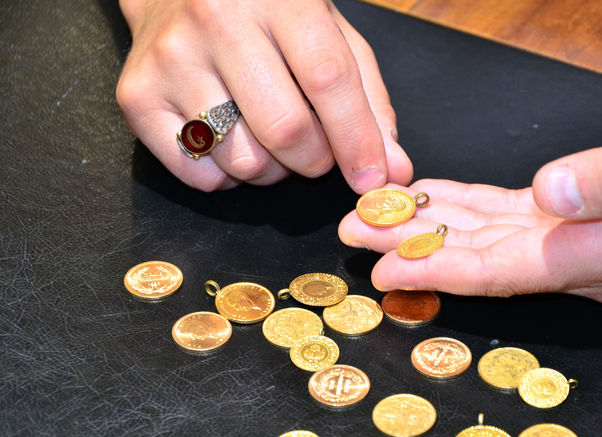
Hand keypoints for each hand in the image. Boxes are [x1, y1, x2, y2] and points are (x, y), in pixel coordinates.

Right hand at [116, 0, 411, 191]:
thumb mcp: (331, 38)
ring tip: (265, 136)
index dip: (357, 140)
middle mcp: (215, 20)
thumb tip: (392, 170)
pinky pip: (198, 176)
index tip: (375, 180)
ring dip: (271, 170)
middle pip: (285, 130)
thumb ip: (368, 102)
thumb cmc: (267, 17)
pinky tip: (228, 140)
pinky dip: (226, 177)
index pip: (326, 79)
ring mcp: (170, 59)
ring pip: (243, 162)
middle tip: (314, 149)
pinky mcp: (135, 96)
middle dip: (314, 160)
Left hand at [338, 73, 601, 304]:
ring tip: (383, 220)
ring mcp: (592, 245)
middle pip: (489, 263)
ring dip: (439, 232)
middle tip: (357, 236)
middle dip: (421, 251)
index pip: (507, 270)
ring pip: (497, 243)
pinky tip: (442, 203)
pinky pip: (520, 222)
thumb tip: (553, 191)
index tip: (385, 264)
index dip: (442, 268)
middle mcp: (593, 261)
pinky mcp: (593, 221)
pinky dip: (476, 213)